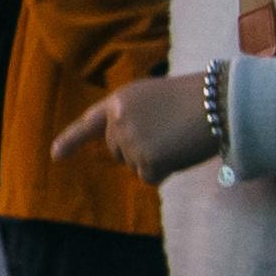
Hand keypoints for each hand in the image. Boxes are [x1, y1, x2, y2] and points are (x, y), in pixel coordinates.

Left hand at [52, 70, 216, 180]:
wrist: (220, 102)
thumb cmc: (197, 98)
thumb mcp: (154, 98)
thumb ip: (132, 118)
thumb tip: (124, 150)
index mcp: (119, 101)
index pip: (89, 123)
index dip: (71, 140)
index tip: (55, 155)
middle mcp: (117, 121)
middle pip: (117, 151)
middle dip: (138, 151)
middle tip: (169, 135)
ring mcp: (130, 141)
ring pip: (135, 166)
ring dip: (155, 160)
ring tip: (178, 139)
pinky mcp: (146, 160)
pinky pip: (150, 178)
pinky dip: (165, 171)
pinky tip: (180, 153)